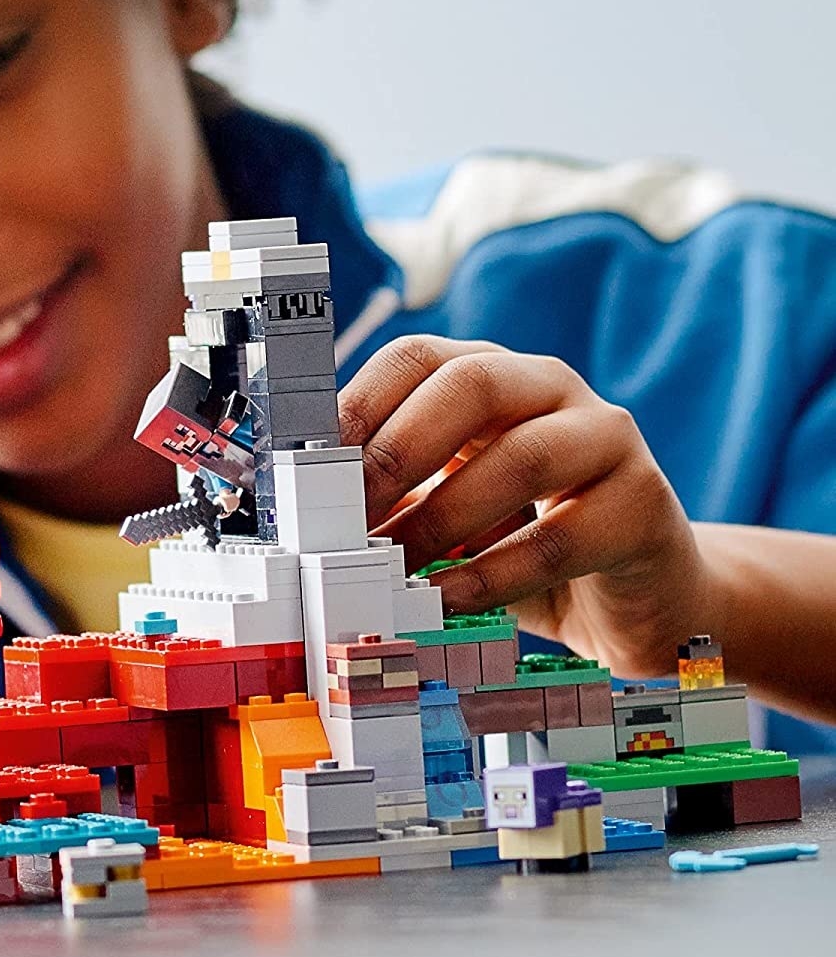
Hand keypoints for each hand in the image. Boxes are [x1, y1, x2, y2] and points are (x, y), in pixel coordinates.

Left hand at [338, 335, 706, 678]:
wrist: (633, 598)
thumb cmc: (518, 540)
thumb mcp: (444, 508)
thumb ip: (393, 498)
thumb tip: (313, 515)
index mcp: (489, 371)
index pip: (416, 356)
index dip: (360, 403)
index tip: (313, 464)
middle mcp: (548, 385)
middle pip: (471, 385)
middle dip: (398, 450)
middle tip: (347, 516)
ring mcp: (606, 434)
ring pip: (522, 456)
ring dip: (443, 518)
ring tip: (392, 569)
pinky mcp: (644, 501)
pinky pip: (564, 535)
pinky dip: (495, 573)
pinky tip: (448, 600)